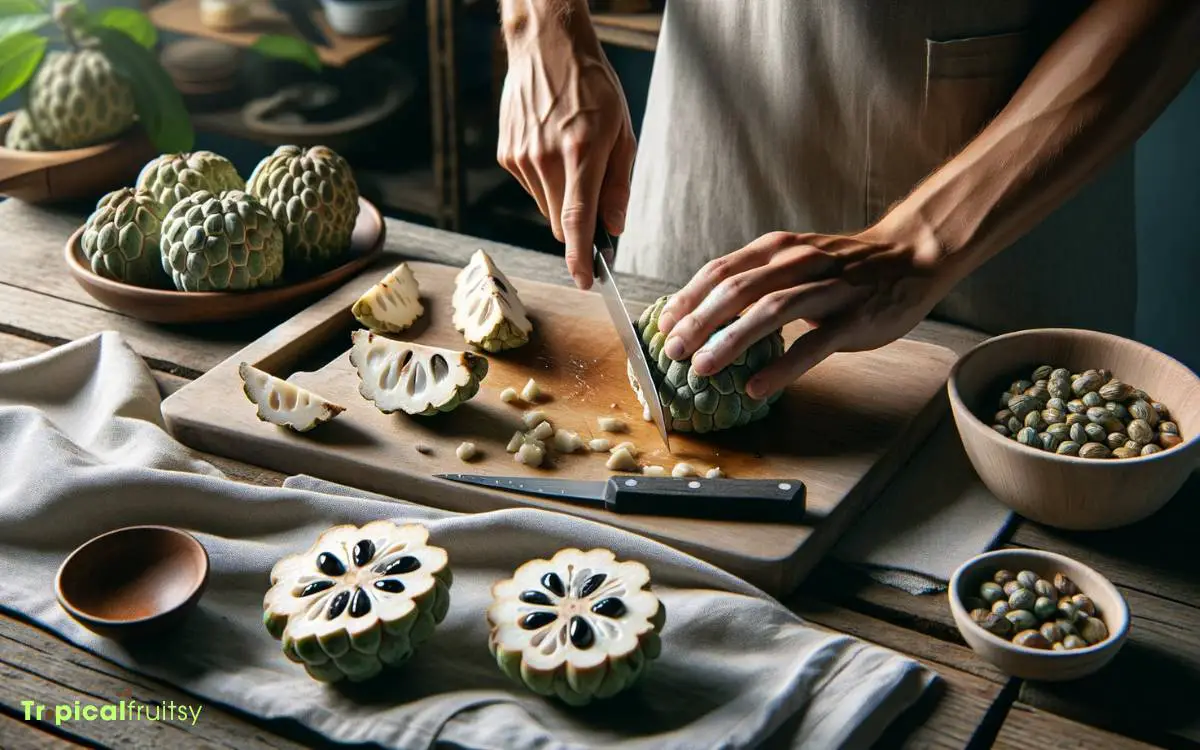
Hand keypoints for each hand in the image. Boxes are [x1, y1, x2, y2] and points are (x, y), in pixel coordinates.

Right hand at [497, 9, 635, 288]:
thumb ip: (618, 183)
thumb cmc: (592, 84)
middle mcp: (546, 158)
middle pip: (561, 223)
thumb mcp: (621, 130)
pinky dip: (545, 181)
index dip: (580, 258)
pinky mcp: (507, 154)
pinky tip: (551, 148)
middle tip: (593, 195)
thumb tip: (615, 226)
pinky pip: (531, 188)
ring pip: (546, 207)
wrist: (546, 46)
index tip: (584, 281)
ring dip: (561, 198)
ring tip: (571, 156)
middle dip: (578, 225)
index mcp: (580, 152)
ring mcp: (521, 157)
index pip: (578, 219)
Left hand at [654, 227, 956, 399]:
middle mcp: (799, 264)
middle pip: (737, 290)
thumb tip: (706, 311)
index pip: (722, 270)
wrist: (911, 257)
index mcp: (778, 250)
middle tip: (672, 350)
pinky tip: (756, 387)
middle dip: (698, 321)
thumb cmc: (845, 267)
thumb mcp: (795, 261)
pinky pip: (812, 345)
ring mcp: (827, 291)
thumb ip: (757, 280)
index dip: (688, 297)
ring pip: (770, 312)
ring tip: (702, 368)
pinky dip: (781, 367)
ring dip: (730, 341)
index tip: (662, 324)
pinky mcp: (853, 319)